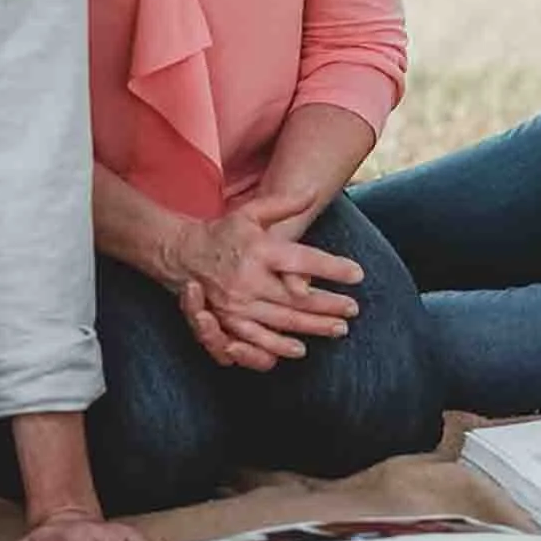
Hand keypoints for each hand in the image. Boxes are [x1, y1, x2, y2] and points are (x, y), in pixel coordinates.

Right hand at [162, 189, 361, 371]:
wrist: (182, 255)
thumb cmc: (223, 233)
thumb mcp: (251, 212)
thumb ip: (283, 203)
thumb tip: (314, 191)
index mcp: (259, 250)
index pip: (304, 260)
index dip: (334, 268)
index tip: (358, 274)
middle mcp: (250, 280)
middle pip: (299, 299)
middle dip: (330, 305)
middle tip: (354, 309)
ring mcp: (238, 305)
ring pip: (284, 322)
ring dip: (314, 328)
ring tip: (338, 329)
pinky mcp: (228, 322)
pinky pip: (257, 340)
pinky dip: (280, 347)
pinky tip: (300, 350)